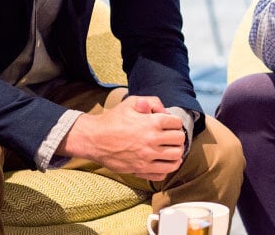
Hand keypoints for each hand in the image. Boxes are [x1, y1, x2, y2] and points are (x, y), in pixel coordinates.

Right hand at [59, 95, 185, 180]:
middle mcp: (152, 140)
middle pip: (180, 141)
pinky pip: (163, 173)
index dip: (175, 123)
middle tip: (172, 137)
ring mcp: (147, 157)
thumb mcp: (131, 102)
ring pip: (176, 159)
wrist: (94, 139)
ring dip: (176, 154)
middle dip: (178, 138)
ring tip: (171, 150)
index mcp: (152, 123)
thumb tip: (165, 111)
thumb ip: (152, 101)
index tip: (170, 124)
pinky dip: (166, 168)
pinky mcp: (141, 170)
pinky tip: (162, 162)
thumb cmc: (113, 119)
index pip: (178, 124)